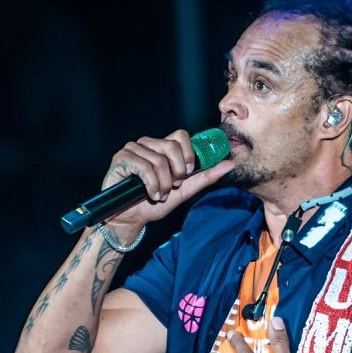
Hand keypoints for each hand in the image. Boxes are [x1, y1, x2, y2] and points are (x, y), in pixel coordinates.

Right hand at [100, 128, 233, 232]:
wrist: (133, 217)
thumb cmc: (156, 202)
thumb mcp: (186, 190)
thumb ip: (206, 176)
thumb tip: (229, 164)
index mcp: (163, 147)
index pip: (181, 135)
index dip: (189, 154)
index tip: (188, 173)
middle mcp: (148, 144)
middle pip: (172, 146)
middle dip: (178, 171)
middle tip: (173, 186)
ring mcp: (133, 149)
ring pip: (159, 160)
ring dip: (164, 183)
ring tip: (160, 194)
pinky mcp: (121, 157)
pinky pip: (144, 167)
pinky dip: (152, 185)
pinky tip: (151, 194)